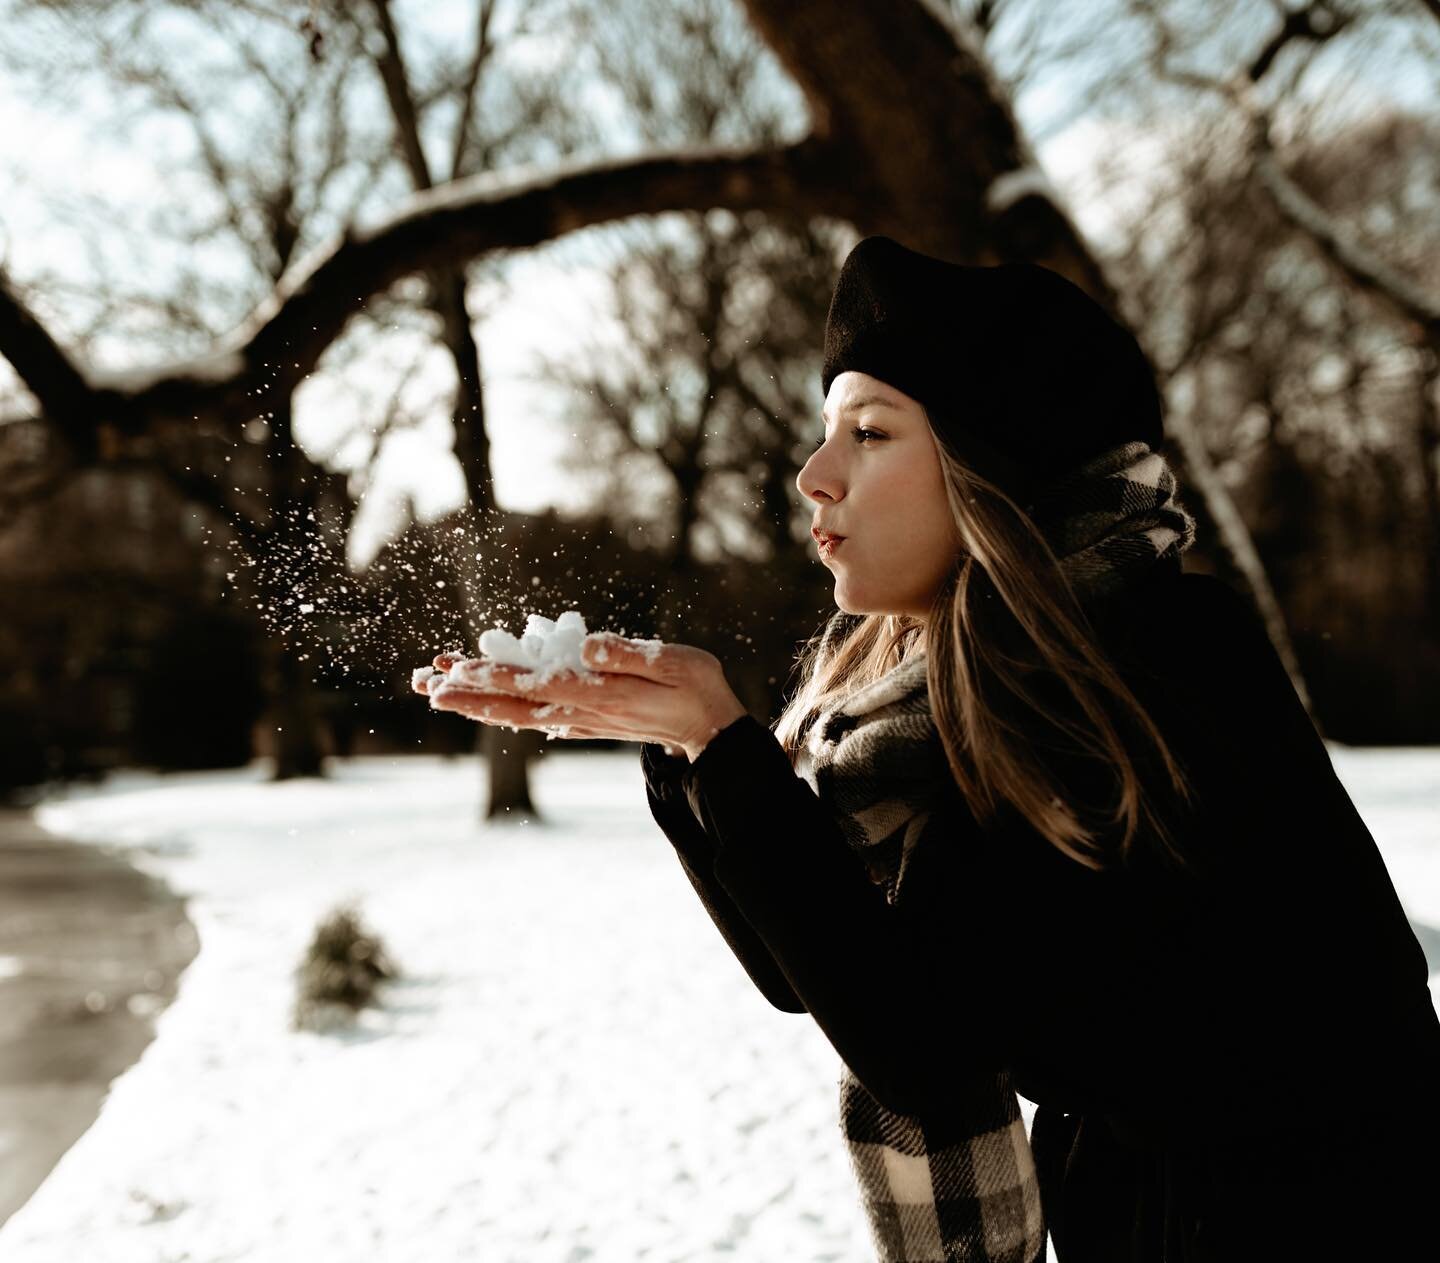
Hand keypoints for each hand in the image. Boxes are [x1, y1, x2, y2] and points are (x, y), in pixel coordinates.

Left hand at [412, 633, 747, 761]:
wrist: (713, 734)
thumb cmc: (700, 690)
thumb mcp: (676, 662)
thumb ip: (630, 654)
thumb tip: (585, 645)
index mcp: (603, 695)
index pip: (538, 685)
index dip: (496, 678)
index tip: (458, 672)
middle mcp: (585, 712)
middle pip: (516, 706)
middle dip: (470, 695)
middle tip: (427, 685)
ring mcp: (585, 720)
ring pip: (520, 713)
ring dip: (479, 702)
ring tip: (442, 689)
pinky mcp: (589, 720)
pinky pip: (537, 716)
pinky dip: (506, 709)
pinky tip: (486, 706)